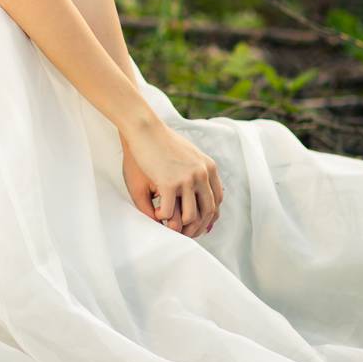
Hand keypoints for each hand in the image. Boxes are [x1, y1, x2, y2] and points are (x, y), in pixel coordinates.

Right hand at [120, 122, 223, 238]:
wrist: (145, 128)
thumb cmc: (161, 141)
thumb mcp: (189, 154)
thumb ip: (199, 170)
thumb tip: (202, 189)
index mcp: (209, 167)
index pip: (217, 199)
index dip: (210, 215)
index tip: (201, 223)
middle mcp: (202, 174)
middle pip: (207, 211)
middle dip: (197, 226)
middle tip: (185, 233)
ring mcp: (187, 179)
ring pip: (190, 216)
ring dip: (180, 225)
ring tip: (169, 225)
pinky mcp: (169, 183)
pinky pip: (169, 212)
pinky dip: (163, 217)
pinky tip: (156, 214)